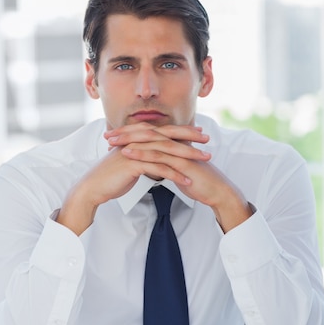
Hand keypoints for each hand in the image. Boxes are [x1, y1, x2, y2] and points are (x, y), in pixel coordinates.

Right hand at [56, 123, 209, 234]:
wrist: (93, 187)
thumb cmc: (111, 178)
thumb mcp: (130, 164)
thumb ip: (143, 159)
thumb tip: (156, 161)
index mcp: (137, 139)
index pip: (164, 131)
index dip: (182, 130)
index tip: (198, 133)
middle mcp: (137, 141)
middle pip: (168, 137)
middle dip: (190, 138)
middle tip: (208, 140)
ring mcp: (135, 152)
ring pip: (166, 151)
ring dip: (188, 156)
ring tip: (204, 160)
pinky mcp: (133, 165)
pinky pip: (158, 169)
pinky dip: (174, 175)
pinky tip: (187, 181)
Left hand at [109, 122, 252, 232]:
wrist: (216, 191)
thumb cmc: (199, 181)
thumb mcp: (178, 170)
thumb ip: (166, 164)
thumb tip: (153, 165)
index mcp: (174, 143)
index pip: (149, 134)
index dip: (130, 134)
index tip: (113, 137)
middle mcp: (175, 143)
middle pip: (146, 133)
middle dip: (125, 133)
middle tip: (107, 136)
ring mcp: (179, 151)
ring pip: (150, 142)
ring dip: (129, 141)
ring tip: (111, 143)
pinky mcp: (181, 162)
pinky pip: (158, 156)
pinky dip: (141, 154)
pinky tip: (127, 154)